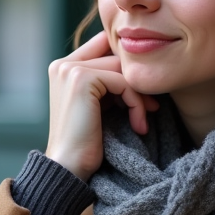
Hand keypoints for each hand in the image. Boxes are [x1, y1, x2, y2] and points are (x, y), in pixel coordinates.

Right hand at [44, 31, 157, 180]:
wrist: (69, 168)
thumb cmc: (85, 142)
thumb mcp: (97, 105)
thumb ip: (108, 82)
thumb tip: (140, 67)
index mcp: (62, 68)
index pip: (103, 46)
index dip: (126, 66)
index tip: (143, 93)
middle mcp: (63, 64)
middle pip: (116, 57)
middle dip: (137, 82)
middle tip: (152, 107)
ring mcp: (70, 70)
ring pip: (122, 69)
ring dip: (139, 95)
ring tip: (144, 119)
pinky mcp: (82, 79)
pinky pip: (123, 82)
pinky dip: (136, 104)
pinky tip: (139, 126)